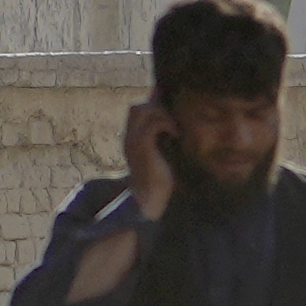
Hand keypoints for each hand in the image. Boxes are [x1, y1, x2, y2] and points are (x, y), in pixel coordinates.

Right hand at [119, 95, 177, 216]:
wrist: (149, 199)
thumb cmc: (158, 181)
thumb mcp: (158, 157)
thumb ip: (161, 142)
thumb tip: (175, 132)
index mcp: (131, 140)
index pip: (135, 112)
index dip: (151, 105)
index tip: (168, 107)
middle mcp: (129, 138)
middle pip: (136, 107)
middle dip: (156, 107)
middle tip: (172, 119)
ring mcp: (134, 140)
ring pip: (144, 110)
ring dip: (162, 114)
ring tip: (174, 127)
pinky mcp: (143, 145)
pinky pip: (154, 123)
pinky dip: (167, 124)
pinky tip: (176, 134)